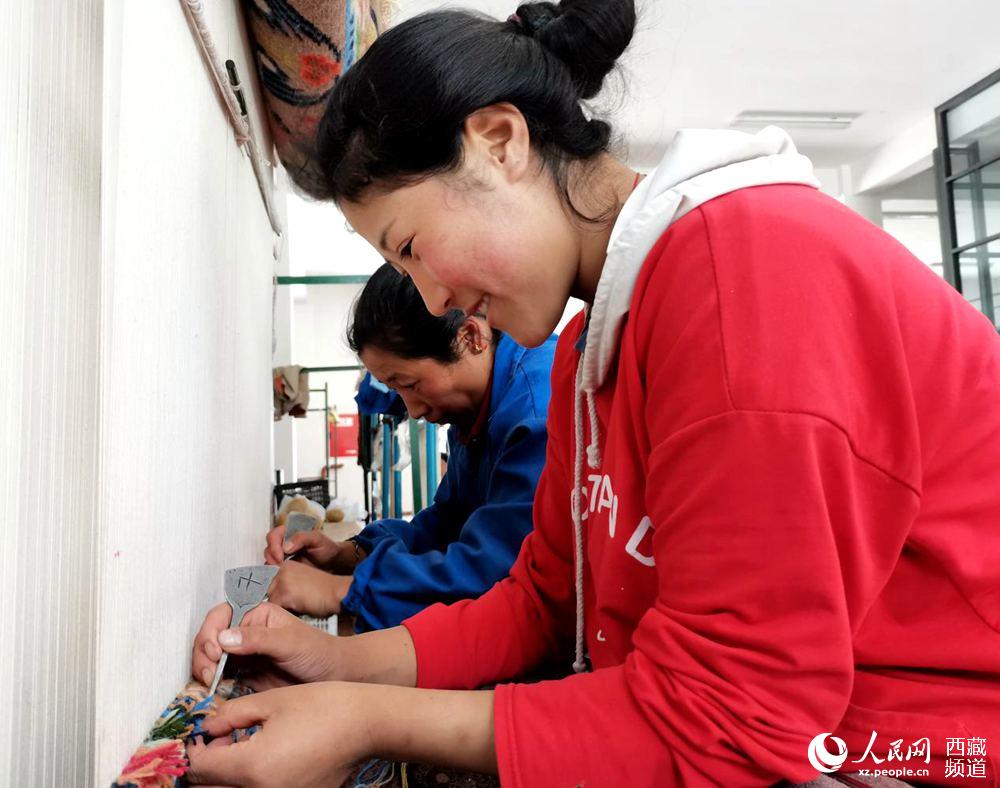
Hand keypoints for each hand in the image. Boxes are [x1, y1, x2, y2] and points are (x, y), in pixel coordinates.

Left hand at [187, 682, 373, 786]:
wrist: (366, 725)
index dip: (194, 749)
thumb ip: (230, 715)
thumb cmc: (324, 707)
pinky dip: (250, 782)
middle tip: (216, 742)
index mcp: (252, 767)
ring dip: (225, 776)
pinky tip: (262, 759)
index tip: (199, 735)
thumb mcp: (271, 701)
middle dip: (206, 766)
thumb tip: (207, 727)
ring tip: (239, 749)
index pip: (199, 768)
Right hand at [191, 602, 340, 691]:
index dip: (211, 632)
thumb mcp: (289, 642)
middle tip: (209, 673)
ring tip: (210, 682)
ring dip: (203, 668)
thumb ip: (257, 639)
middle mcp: (245, 631)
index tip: (215, 652)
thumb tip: (223, 637)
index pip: (221, 616)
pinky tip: (213, 689)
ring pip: (210, 657)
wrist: (331, 677)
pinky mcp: (243, 674)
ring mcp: (242, 653)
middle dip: (203, 653)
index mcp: (256, 614)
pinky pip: (219, 676)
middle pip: (210, 636)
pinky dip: (211, 682)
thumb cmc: (316, 652)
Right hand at [264, 525, 361, 570]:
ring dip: (271, 567)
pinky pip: (273, 571)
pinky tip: (280, 578)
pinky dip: (274, 574)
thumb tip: (286, 546)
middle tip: (278, 566)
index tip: (280, 555)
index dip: (274, 545)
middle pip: (268, 548)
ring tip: (279, 573)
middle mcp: (283, 544)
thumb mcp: (317, 539)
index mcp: (289, 533)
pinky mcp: (284, 569)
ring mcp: (282, 557)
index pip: (273, 536)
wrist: (332, 563)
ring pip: (269, 560)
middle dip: (271, 557)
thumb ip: (302, 538)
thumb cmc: (326, 548)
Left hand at [268, 561, 351, 617]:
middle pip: (265, 592)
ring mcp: (282, 580)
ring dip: (280, 608)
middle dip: (275, 602)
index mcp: (286, 565)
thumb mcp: (301, 582)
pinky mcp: (285, 592)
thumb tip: (267, 599)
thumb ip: (284, 585)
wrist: (337, 592)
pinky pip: (275, 609)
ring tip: (297, 607)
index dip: (270, 593)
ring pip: (269, 601)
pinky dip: (284, 614)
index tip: (277, 600)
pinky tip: (298, 610)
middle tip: (293, 605)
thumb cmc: (324, 591)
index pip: (265, 581)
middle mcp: (282, 569)